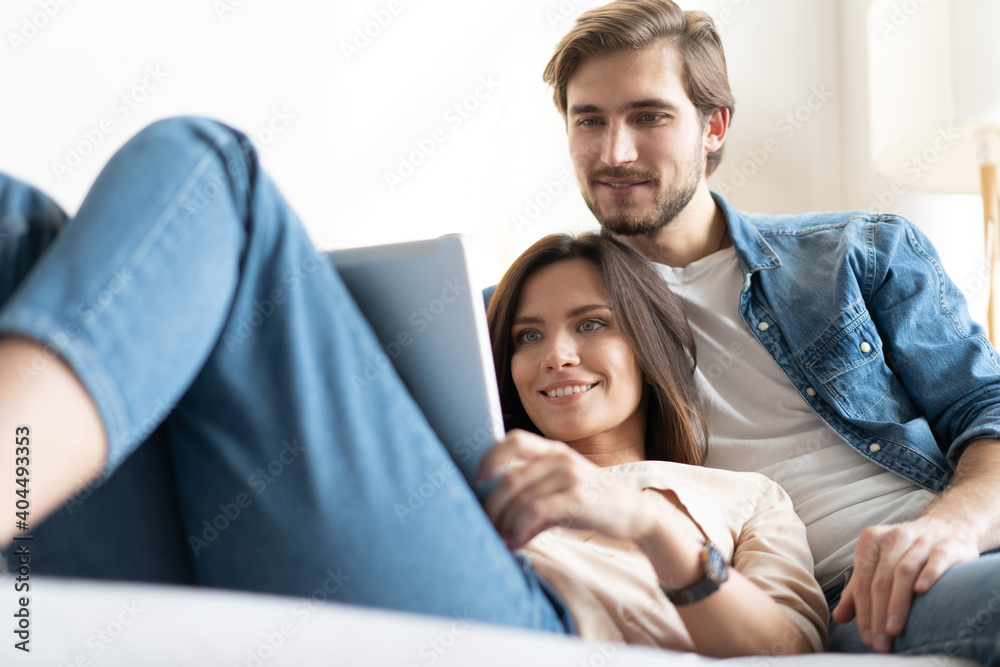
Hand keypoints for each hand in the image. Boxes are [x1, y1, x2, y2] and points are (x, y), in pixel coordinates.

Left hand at [477, 429, 653, 548]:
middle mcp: (560, 458)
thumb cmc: (593, 502)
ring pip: (520, 498)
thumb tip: (497, 519)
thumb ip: (531, 496)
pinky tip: (516, 542)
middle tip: (486, 526)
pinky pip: (535, 511)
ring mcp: (570, 476)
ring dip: (504, 524)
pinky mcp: (577, 498)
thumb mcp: (562, 489)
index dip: (492, 456)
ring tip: (501, 540)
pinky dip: (519, 529)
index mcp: (554, 451)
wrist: (635, 513)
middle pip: (510, 478)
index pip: (515, 440)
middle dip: (492, 506)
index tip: (478, 478)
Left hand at [832, 516, 979, 651]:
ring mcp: (922, 540)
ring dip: (897, 603)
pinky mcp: (948, 546)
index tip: (866, 637)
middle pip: (881, 580)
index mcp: (872, 540)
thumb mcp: (878, 565)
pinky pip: (936, 560)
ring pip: (904, 572)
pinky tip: (921, 593)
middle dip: (878, 614)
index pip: (863, 580)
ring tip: (894, 630)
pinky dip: (928, 575)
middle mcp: (895, 537)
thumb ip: (858, 590)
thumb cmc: (905, 552)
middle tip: (879, 642)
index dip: (863, 610)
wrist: (947, 526)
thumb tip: (838, 617)